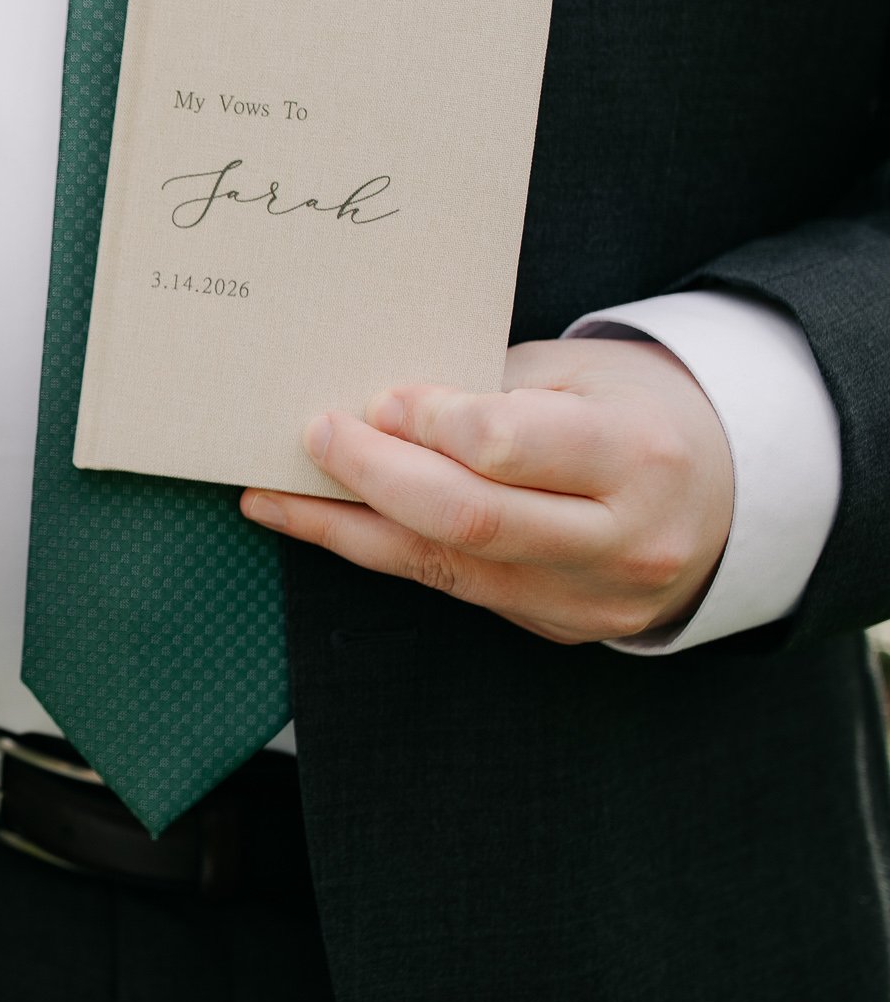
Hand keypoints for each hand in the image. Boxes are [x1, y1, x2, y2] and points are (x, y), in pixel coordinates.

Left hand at [239, 338, 733, 644]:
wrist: (728, 500)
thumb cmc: (644, 413)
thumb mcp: (589, 374)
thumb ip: (494, 388)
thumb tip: (380, 404)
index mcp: (638, 456)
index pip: (508, 447)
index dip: (430, 423)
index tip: (378, 399)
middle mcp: (619, 539)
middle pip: (468, 518)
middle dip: (373, 476)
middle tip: (312, 435)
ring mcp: (588, 598)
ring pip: (444, 566)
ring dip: (345, 528)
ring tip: (273, 494)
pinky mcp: (556, 627)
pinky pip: (452, 588)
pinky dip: (381, 552)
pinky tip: (324, 524)